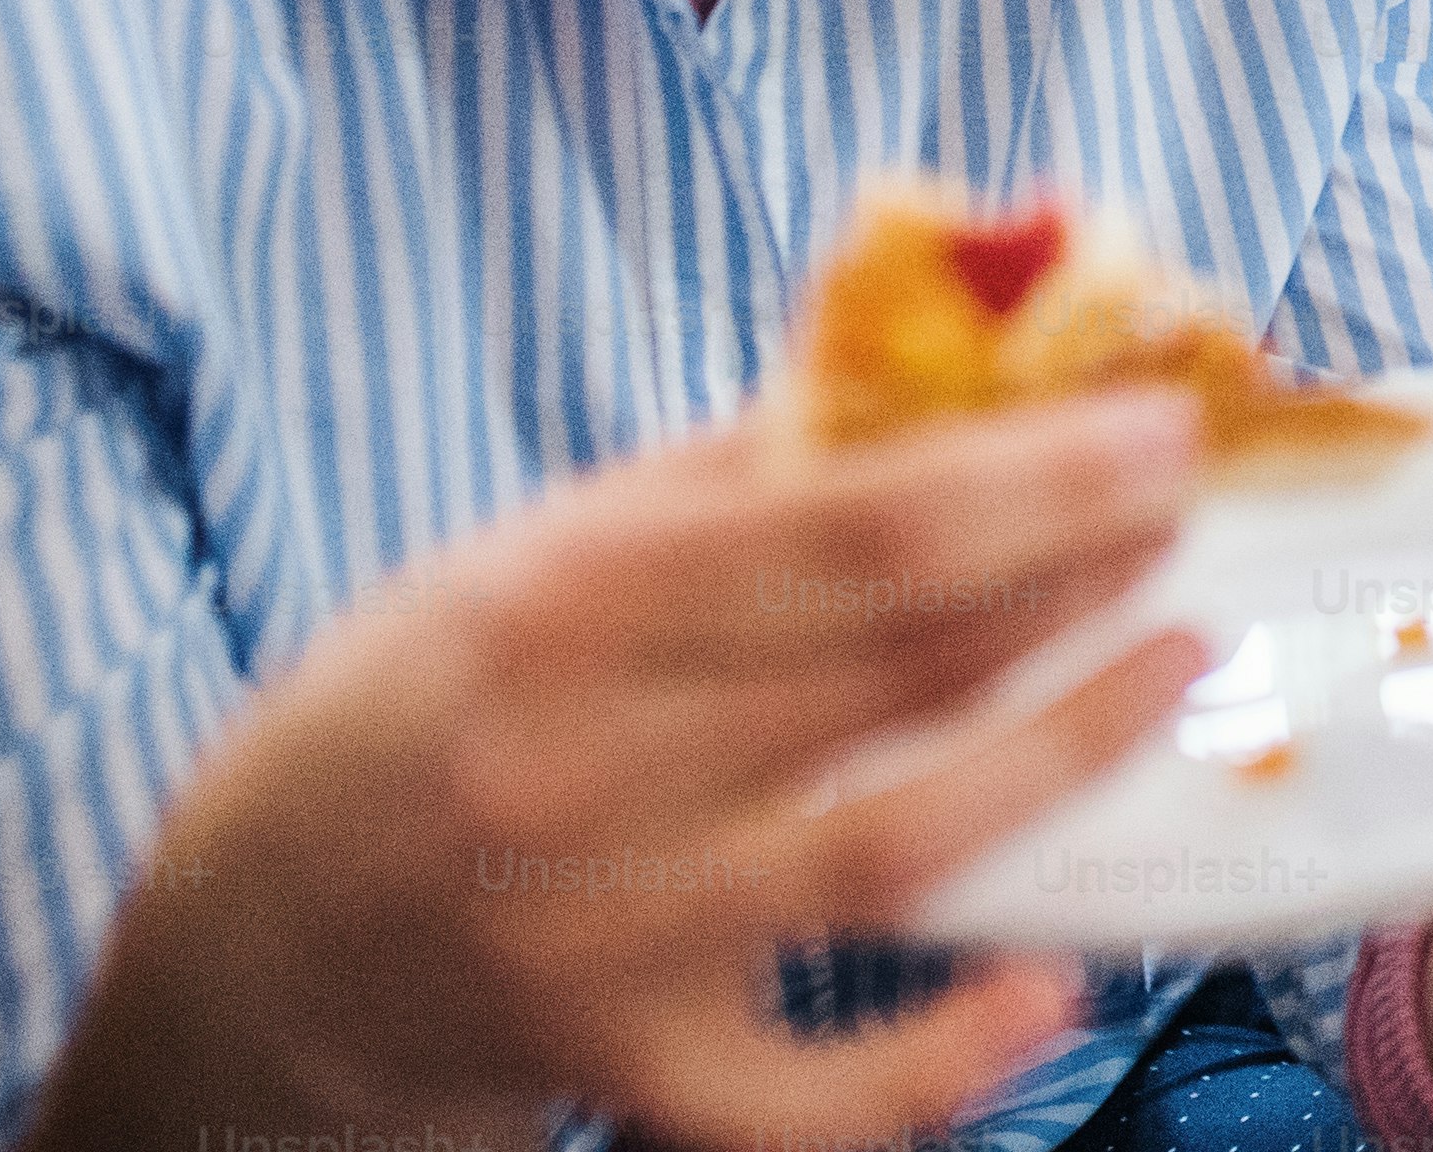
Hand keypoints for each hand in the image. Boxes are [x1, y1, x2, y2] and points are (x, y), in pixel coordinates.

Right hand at [28, 396, 1213, 1151]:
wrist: (239, 958)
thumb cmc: (419, 716)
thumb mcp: (525, 559)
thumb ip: (724, 471)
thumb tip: (919, 356)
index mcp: (564, 609)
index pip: (849, 526)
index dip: (1028, 474)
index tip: (1159, 425)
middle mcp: (582, 770)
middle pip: (889, 666)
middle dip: (1070, 577)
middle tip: (1193, 512)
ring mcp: (604, 935)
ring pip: (883, 851)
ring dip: (1055, 756)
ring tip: (1175, 668)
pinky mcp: (622, 1068)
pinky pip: (804, 1095)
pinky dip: (935, 1058)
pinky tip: (1051, 986)